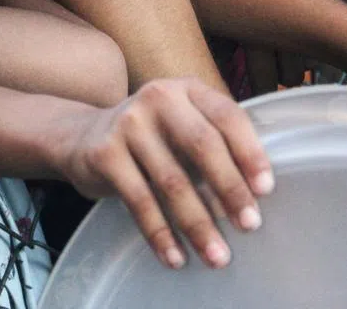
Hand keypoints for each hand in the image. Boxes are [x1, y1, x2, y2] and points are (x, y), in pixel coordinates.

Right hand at [49, 78, 272, 269]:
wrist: (81, 137)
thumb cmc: (149, 139)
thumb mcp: (181, 126)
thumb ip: (214, 145)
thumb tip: (253, 197)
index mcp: (187, 89)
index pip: (227, 116)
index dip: (250, 153)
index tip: (265, 190)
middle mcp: (158, 98)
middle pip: (202, 145)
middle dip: (230, 189)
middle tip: (249, 225)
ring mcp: (128, 123)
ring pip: (172, 180)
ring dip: (198, 223)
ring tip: (217, 255)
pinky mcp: (104, 153)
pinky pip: (139, 200)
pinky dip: (160, 233)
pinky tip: (175, 256)